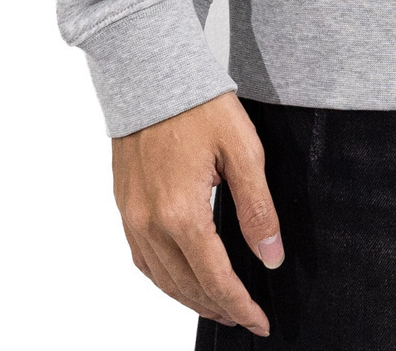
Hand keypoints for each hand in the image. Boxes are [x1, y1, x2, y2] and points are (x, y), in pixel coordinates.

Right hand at [111, 92, 281, 334]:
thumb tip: (271, 256)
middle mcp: (150, 224)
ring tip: (219, 304)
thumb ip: (257, 208)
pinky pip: (142, 258)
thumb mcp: (243, 151)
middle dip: (219, 306)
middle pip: (186, 286)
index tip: (261, 322)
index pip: (216, 279)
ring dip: (190, 297)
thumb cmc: (200, 105)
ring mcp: (131, 216)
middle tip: (246, 316)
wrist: (152, 73)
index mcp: (182, 214)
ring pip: (161, 278)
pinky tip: (181, 276)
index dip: (241, 306)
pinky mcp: (124, 205)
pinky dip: (164, 277)